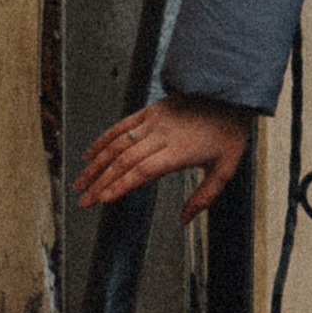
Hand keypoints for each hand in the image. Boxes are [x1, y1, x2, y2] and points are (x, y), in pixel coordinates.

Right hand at [72, 96, 252, 218]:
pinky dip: (103, 139)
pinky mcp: (151, 110)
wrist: (231, 93)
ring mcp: (154, 121)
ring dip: (96, 164)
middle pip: (124, 161)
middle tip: (83, 200)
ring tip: (80, 183)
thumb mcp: (225, 168)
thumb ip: (204, 197)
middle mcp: (162, 135)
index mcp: (179, 151)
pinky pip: (122, 125)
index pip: (143, 171)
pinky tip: (89, 153)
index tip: (102, 199)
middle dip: (100, 182)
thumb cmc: (229, 131)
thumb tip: (184, 219)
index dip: (121, 185)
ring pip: (118, 144)